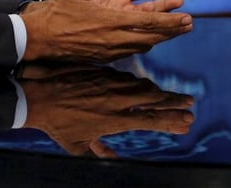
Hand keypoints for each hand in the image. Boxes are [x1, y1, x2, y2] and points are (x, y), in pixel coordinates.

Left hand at [19, 62, 194, 155]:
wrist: (39, 95)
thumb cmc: (56, 124)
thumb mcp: (76, 144)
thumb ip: (96, 151)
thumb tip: (109, 157)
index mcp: (114, 119)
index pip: (150, 119)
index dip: (171, 120)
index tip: (187, 121)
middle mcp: (117, 100)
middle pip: (153, 100)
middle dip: (174, 103)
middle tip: (190, 104)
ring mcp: (110, 84)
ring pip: (141, 87)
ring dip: (159, 93)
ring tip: (175, 97)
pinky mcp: (102, 72)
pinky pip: (126, 77)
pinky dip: (139, 83)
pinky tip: (146, 86)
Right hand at [20, 0, 193, 62]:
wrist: (40, 38)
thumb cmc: (57, 9)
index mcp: (111, 20)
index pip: (148, 21)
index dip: (169, 21)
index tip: (186, 18)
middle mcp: (114, 38)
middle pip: (151, 36)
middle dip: (171, 30)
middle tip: (189, 24)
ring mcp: (109, 49)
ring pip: (142, 44)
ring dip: (160, 37)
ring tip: (175, 30)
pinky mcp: (104, 55)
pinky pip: (130, 50)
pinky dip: (143, 43)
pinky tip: (149, 38)